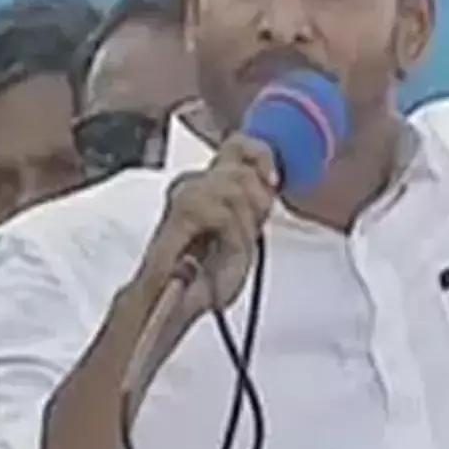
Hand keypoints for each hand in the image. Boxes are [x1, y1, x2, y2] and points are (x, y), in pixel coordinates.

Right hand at [139, 134, 278, 321]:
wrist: (175, 304)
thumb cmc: (207, 275)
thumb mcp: (244, 235)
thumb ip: (255, 204)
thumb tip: (269, 178)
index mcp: (211, 184)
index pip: (238, 145)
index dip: (260, 155)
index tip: (273, 182)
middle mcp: (193, 182)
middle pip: (240, 166)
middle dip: (254, 204)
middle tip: (244, 235)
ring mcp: (183, 194)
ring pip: (233, 187)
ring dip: (241, 226)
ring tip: (229, 250)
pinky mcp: (178, 213)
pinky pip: (219, 211)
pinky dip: (230, 236)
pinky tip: (221, 252)